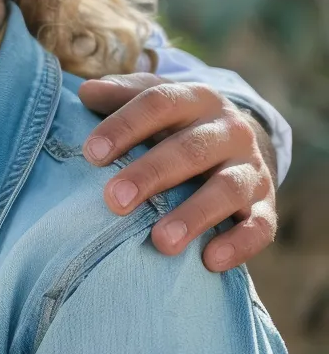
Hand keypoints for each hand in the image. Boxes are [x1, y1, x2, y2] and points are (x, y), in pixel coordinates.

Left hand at [78, 73, 276, 271]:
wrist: (237, 141)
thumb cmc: (175, 122)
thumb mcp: (152, 98)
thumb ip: (120, 94)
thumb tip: (86, 92)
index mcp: (197, 98)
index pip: (160, 103)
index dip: (125, 126)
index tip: (91, 154)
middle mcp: (230, 130)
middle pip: (190, 149)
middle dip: (151, 174)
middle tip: (114, 201)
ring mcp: (252, 168)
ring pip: (227, 189)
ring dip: (194, 215)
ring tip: (161, 242)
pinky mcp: (266, 205)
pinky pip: (261, 226)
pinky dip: (239, 243)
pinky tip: (210, 260)